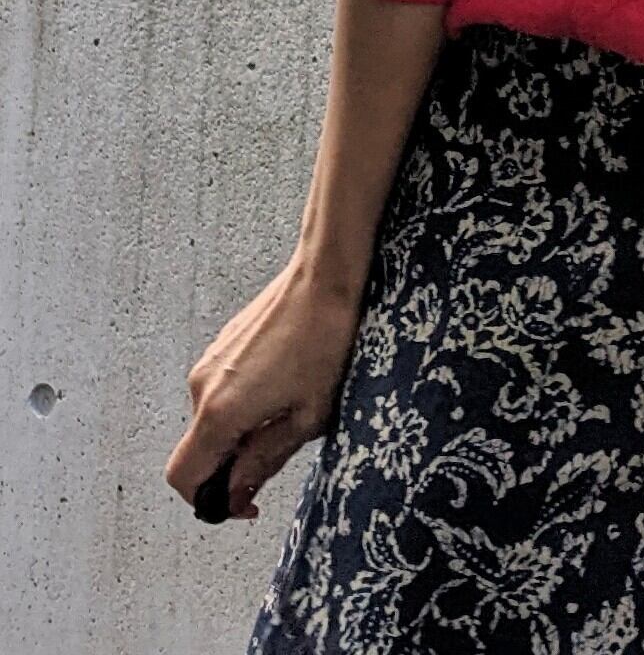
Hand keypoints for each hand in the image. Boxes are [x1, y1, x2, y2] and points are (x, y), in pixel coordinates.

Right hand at [165, 251, 363, 521]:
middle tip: (280, 452)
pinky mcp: (223, 344)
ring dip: (242, 430)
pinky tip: (286, 384)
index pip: (183, 478)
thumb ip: (266, 460)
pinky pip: (222, 390)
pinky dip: (244, 403)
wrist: (325, 275)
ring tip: (292, 408)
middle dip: (233, 464)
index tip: (244, 502)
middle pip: (199, 450)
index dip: (210, 501)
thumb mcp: (309, 414)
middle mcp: (202, 386)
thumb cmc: (325, 338)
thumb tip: (238, 493)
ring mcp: (210, 361)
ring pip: (213, 419)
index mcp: (219, 412)